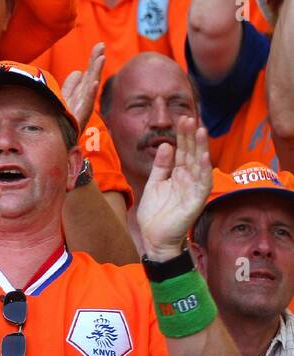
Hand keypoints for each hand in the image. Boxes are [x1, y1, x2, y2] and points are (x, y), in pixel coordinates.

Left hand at [61, 41, 104, 131]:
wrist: (59, 144)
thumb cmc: (62, 122)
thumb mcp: (65, 100)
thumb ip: (71, 87)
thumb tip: (78, 71)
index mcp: (80, 95)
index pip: (88, 74)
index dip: (93, 60)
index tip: (100, 46)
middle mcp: (83, 101)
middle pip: (91, 77)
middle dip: (96, 61)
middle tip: (101, 45)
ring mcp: (82, 109)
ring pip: (90, 88)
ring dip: (95, 73)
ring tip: (100, 58)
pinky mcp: (79, 119)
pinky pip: (86, 105)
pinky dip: (90, 93)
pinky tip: (94, 83)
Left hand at [136, 116, 212, 260]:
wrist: (154, 237)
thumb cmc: (156, 212)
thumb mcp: (155, 183)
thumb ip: (161, 165)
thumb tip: (166, 145)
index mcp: (178, 175)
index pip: (183, 151)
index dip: (183, 136)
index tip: (182, 119)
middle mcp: (188, 180)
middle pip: (191, 154)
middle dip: (191, 137)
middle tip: (190, 118)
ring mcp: (193, 190)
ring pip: (199, 166)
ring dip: (201, 149)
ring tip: (201, 131)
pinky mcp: (195, 202)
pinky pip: (201, 185)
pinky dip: (202, 171)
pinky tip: (203, 157)